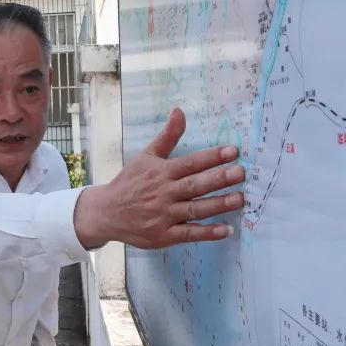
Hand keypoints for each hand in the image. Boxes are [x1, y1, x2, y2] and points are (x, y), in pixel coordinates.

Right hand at [74, 107, 244, 248]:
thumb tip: (179, 110)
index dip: (211, 157)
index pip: (189, 163)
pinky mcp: (164, 235)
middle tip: (240, 173)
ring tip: (240, 198)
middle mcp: (163, 193)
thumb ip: (167, 136)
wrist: (105, 212)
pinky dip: (207, 232)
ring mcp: (164, 216)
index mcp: (160, 172)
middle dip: (218, 179)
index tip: (232, 151)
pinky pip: (189, 234)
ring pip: (195, 210)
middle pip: (194, 185)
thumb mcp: (146, 156)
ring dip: (218, 204)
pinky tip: (226, 229)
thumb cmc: (129, 182)